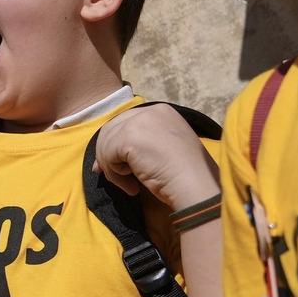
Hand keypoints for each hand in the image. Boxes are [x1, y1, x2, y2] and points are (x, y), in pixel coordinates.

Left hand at [93, 106, 220, 211]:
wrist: (196, 186)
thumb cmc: (184, 175)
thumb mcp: (161, 149)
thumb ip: (137, 145)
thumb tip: (101, 160)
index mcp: (161, 111)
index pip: (125, 123)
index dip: (113, 144)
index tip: (112, 165)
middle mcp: (150, 111)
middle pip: (111, 130)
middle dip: (106, 155)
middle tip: (112, 176)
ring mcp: (140, 121)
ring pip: (106, 143)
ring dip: (112, 168)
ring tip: (130, 185)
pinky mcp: (130, 136)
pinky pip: (107, 156)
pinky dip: (114, 175)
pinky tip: (132, 186)